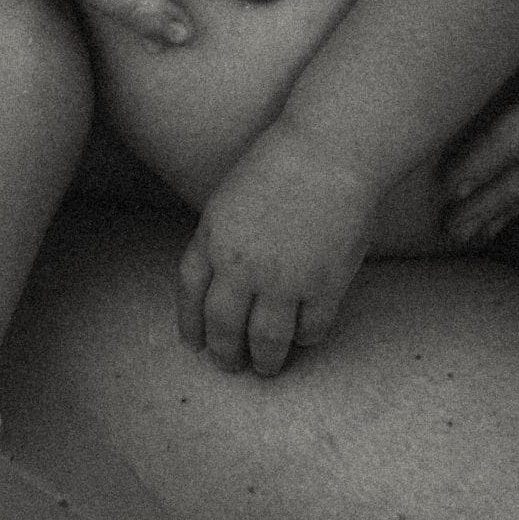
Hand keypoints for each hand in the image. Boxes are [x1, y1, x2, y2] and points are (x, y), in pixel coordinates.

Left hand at [177, 122, 377, 375]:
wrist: (327, 152)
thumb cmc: (282, 165)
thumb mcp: (228, 199)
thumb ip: (219, 240)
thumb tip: (219, 282)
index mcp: (212, 240)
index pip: (191, 295)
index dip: (191, 325)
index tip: (195, 344)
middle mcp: (241, 267)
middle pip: (225, 327)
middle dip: (226, 354)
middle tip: (231, 366)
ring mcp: (283, 280)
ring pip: (267, 340)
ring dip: (266, 361)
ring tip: (268, 367)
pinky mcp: (323, 285)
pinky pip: (311, 329)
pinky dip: (306, 339)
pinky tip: (305, 338)